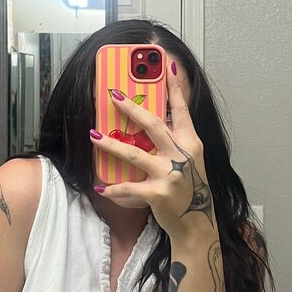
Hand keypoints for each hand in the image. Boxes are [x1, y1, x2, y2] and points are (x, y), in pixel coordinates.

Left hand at [89, 61, 215, 240]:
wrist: (197, 225)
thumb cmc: (191, 190)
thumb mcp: (190, 161)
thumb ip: (175, 142)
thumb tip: (152, 121)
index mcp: (191, 143)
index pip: (182, 110)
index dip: (175, 87)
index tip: (166, 65)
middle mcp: (182, 155)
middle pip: (153, 124)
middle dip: (132, 107)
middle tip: (114, 94)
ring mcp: (170, 174)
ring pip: (134, 153)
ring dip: (110, 145)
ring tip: (93, 135)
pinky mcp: (157, 193)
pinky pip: (128, 187)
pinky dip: (113, 188)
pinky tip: (100, 186)